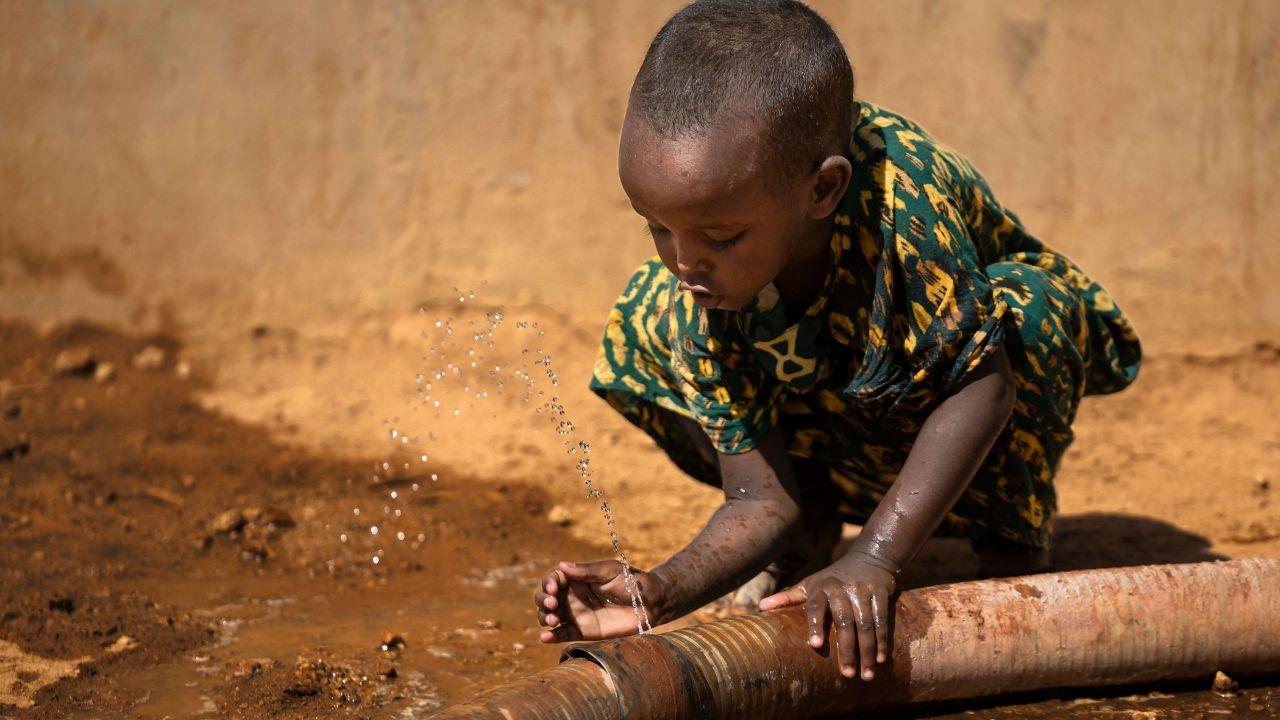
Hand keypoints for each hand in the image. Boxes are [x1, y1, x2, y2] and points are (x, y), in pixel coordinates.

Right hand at [533, 560, 659, 642]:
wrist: (650, 603)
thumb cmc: (631, 581)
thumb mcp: (610, 571)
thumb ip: (587, 571)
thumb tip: (562, 566)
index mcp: (577, 578)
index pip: (553, 578)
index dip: (548, 582)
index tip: (553, 588)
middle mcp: (571, 595)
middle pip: (545, 597)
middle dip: (542, 599)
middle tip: (552, 604)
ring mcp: (575, 614)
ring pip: (549, 615)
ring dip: (544, 617)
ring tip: (553, 620)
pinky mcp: (582, 632)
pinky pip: (561, 634)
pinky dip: (550, 637)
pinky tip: (545, 637)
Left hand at [759, 552, 896, 680]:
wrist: (869, 557)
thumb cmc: (833, 577)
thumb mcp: (810, 583)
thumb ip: (788, 596)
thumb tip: (760, 607)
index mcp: (821, 587)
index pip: (816, 606)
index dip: (815, 625)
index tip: (815, 646)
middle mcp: (842, 588)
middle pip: (844, 620)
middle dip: (847, 648)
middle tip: (847, 674)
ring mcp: (862, 591)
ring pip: (865, 624)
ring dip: (868, 651)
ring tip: (866, 675)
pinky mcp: (880, 594)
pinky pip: (881, 620)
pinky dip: (883, 641)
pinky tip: (882, 660)